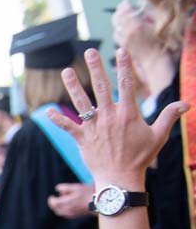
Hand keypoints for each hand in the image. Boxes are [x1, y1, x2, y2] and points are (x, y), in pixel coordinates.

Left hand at [45, 48, 187, 184]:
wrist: (120, 179)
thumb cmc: (140, 157)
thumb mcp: (158, 136)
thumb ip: (169, 116)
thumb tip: (187, 103)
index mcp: (128, 114)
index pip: (126, 84)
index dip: (124, 66)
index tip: (121, 50)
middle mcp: (109, 117)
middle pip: (101, 87)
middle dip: (95, 68)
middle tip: (89, 51)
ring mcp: (94, 127)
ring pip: (82, 103)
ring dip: (73, 86)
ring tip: (66, 71)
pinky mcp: (82, 139)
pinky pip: (68, 127)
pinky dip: (58, 119)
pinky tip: (47, 111)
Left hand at [46, 182, 95, 218]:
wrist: (100, 202)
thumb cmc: (88, 193)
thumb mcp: (76, 187)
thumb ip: (64, 187)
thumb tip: (57, 189)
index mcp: (65, 203)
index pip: (53, 203)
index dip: (51, 199)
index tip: (52, 196)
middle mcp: (67, 211)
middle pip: (56, 209)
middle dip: (55, 203)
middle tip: (60, 197)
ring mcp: (72, 214)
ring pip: (61, 212)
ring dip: (61, 206)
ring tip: (67, 199)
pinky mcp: (77, 216)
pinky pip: (67, 214)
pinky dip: (66, 209)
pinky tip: (73, 203)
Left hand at [111, 0, 155, 57]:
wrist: (155, 60)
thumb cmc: (161, 42)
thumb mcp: (158, 23)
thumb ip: (148, 14)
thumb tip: (142, 7)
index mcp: (135, 25)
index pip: (125, 11)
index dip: (125, 5)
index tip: (126, 1)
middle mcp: (126, 32)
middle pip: (117, 19)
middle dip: (119, 11)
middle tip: (122, 6)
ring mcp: (123, 40)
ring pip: (115, 27)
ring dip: (117, 20)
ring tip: (121, 15)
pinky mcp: (122, 46)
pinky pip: (116, 35)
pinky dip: (117, 29)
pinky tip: (121, 27)